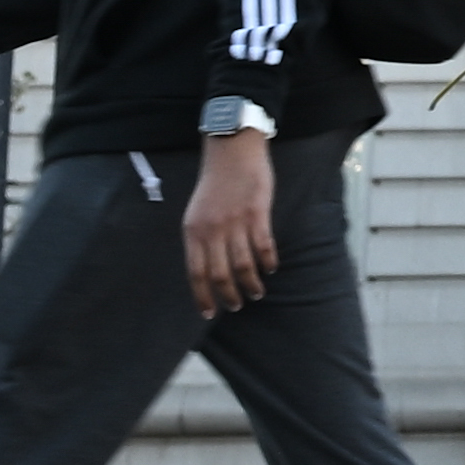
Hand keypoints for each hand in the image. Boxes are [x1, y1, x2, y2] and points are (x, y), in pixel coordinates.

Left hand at [181, 125, 280, 317]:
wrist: (231, 151)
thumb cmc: (215, 184)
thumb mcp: (197, 213)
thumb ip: (201, 239)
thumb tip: (207, 271)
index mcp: (193, 231)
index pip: (196, 273)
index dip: (203, 296)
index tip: (210, 313)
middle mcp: (212, 230)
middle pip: (220, 275)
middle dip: (230, 295)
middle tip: (238, 305)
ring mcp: (235, 223)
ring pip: (244, 265)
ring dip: (251, 284)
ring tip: (257, 292)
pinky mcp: (257, 214)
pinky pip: (264, 247)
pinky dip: (268, 262)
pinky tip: (271, 268)